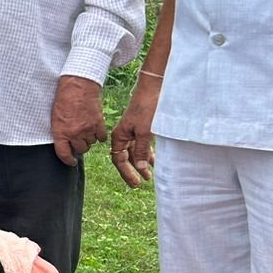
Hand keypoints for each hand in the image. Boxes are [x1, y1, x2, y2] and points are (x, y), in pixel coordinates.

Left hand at [50, 75, 106, 166]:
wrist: (77, 87)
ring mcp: (88, 129)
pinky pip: (102, 137)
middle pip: (81, 149)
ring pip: (91, 143)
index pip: (64, 154)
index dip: (68, 160)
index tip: (71, 161)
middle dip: (80, 146)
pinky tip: (96, 130)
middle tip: (79, 139)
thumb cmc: (63, 99)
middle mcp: (75, 133)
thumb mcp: (55, 117)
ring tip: (86, 130)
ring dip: (89, 140)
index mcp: (61, 132)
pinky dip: (99, 136)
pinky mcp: (99, 123)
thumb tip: (65, 142)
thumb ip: (60, 131)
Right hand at [109, 74, 160, 188]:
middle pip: (125, 158)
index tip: (135, 183)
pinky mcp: (141, 129)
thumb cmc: (147, 108)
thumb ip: (142, 149)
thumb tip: (140, 166)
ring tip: (149, 175)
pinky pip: (142, 145)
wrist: (153, 89)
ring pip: (135, 152)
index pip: (118, 159)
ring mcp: (132, 132)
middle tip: (139, 183)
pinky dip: (146, 154)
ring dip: (141, 163)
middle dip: (133, 170)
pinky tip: (153, 161)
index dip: (126, 172)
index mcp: (119, 136)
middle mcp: (123, 135)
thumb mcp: (145, 131)